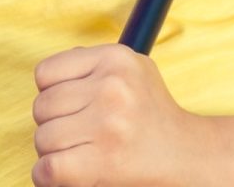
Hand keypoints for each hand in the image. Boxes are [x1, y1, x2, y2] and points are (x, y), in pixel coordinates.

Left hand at [32, 43, 208, 186]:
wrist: (192, 156)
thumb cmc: (153, 115)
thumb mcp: (132, 71)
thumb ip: (91, 64)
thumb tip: (45, 78)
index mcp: (115, 58)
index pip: (44, 74)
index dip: (51, 94)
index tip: (70, 108)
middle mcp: (112, 87)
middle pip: (41, 107)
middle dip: (52, 124)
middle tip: (76, 135)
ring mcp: (109, 124)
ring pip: (43, 138)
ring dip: (53, 151)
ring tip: (78, 152)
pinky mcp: (106, 160)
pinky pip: (50, 167)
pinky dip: (47, 175)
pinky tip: (62, 173)